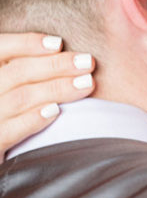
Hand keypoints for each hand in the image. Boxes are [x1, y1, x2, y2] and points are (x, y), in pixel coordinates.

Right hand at [0, 33, 95, 158]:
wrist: (6, 154)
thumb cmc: (10, 113)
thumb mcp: (12, 85)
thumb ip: (29, 72)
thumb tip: (63, 52)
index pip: (2, 48)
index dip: (27, 44)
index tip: (58, 43)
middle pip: (17, 72)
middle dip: (55, 65)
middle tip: (86, 62)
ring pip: (21, 97)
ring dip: (56, 89)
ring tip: (85, 83)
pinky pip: (13, 129)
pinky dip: (34, 118)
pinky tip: (56, 111)